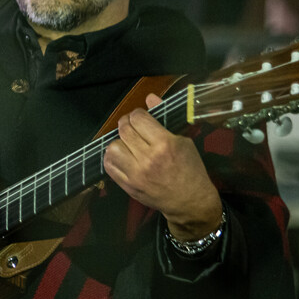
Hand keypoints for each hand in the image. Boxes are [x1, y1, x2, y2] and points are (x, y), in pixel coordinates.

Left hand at [103, 94, 223, 239]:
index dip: (137, 114)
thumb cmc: (190, 169)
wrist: (189, 201)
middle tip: (131, 125)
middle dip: (126, 123)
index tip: (140, 117)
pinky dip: (112, 157)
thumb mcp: (183, 141)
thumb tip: (149, 97)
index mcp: (165, 144)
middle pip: (124, 130)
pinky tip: (121, 155)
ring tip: (127, 143)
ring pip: (112, 147)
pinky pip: (108, 165)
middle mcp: (148, 158)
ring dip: (118, 141)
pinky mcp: (127, 185)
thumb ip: (163, 119)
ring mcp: (135, 173)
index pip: (139, 118)